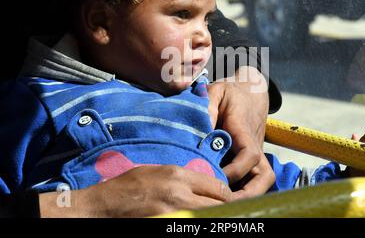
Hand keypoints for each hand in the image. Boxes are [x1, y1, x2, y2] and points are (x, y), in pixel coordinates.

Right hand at [39, 165, 231, 216]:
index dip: (226, 195)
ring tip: (212, 216)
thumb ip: (183, 178)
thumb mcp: (157, 171)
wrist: (103, 206)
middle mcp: (180, 195)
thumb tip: (204, 185)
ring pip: (209, 217)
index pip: (218, 187)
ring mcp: (174, 214)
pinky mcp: (167, 226)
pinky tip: (193, 220)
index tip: (227, 199)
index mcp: (178, 176)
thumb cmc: (128, 186)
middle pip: (219, 205)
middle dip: (225, 208)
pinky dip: (196, 222)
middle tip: (226, 211)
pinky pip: (191, 226)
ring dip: (213, 216)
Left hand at [207, 66, 274, 199]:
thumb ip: (207, 105)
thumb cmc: (230, 93)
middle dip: (249, 193)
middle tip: (224, 202)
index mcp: (243, 130)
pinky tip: (222, 193)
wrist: (250, 92)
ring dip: (248, 194)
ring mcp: (255, 153)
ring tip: (223, 203)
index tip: (217, 177)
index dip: (236, 170)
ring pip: (262, 181)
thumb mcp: (216, 91)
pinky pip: (253, 179)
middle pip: (264, 176)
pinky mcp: (252, 159)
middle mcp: (254, 145)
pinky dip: (242, 190)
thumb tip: (199, 129)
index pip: (249, 154)